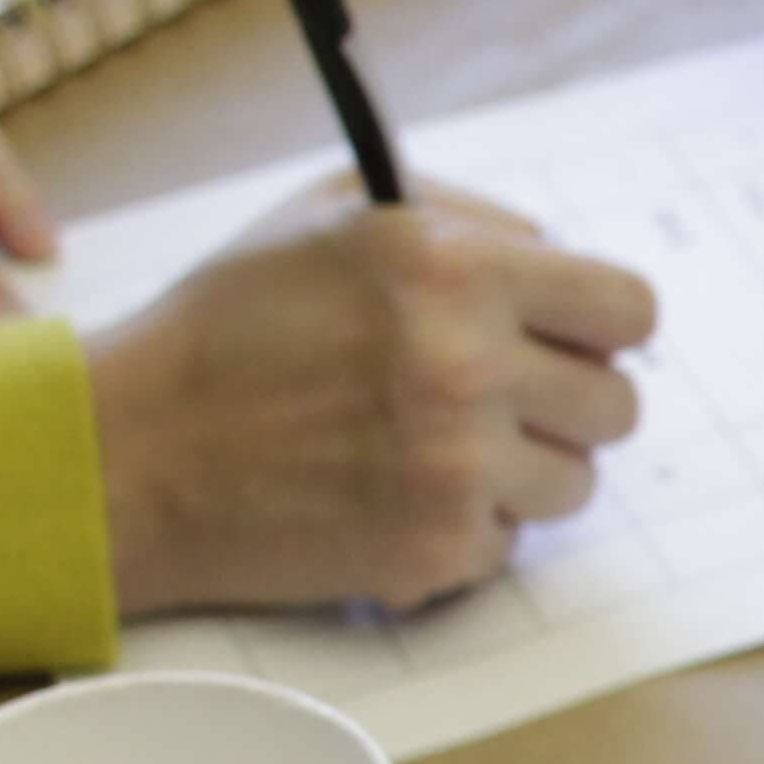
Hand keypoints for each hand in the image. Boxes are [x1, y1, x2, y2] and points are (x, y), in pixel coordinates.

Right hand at [82, 178, 649, 620]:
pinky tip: (387, 494)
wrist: (132, 452)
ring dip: (519, 470)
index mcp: (454, 269)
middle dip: (561, 402)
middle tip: (489, 399)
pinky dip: (463, 525)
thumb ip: (471, 222)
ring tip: (428, 447)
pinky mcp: (440, 546)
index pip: (630, 308)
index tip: (569, 339)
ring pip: (576, 481)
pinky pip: (512, 540)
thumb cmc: (232, 326)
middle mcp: (466, 364)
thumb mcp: (338, 217)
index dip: (601, 326)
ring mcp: (458, 464)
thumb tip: (563, 258)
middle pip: (617, 403)